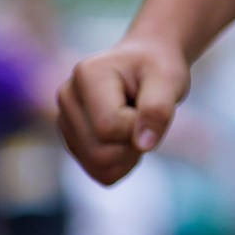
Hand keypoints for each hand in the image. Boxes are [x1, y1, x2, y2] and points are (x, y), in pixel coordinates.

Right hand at [58, 35, 189, 185]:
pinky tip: (126, 139)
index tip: (153, 106)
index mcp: (86, 75)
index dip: (140, 127)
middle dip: (133, 145)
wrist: (145, 63)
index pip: (108, 127)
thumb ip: (158, 109)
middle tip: (146, 120)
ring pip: (98, 167)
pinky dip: (121, 163)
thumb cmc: (158, 68)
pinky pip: (99, 172)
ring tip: (136, 127)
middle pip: (100, 153)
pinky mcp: (71, 140)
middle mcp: (67, 98)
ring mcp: (65, 121)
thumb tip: (143, 145)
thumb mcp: (169, 80)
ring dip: (128, 155)